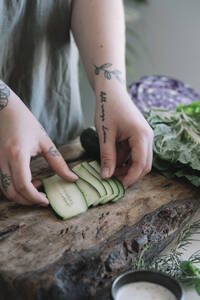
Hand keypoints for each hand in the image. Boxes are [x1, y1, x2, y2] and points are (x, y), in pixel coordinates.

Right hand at [0, 82, 76, 205]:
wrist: (5, 110)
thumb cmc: (25, 123)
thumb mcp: (44, 141)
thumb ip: (58, 162)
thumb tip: (72, 178)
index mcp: (17, 154)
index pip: (23, 184)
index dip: (34, 197)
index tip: (46, 200)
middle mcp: (3, 160)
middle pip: (12, 192)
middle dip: (27, 200)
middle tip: (43, 198)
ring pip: (5, 189)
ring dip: (21, 195)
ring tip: (38, 188)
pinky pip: (3, 182)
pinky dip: (15, 187)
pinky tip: (29, 180)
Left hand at [95, 85, 153, 187]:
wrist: (111, 91)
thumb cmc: (107, 109)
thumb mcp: (105, 135)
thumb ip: (107, 157)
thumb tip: (106, 176)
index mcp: (141, 136)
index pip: (140, 164)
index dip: (130, 177)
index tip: (119, 186)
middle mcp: (148, 137)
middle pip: (145, 164)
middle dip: (131, 175)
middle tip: (115, 182)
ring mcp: (145, 136)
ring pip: (141, 160)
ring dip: (128, 168)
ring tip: (111, 172)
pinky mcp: (140, 135)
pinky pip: (136, 152)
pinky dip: (126, 160)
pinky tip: (113, 161)